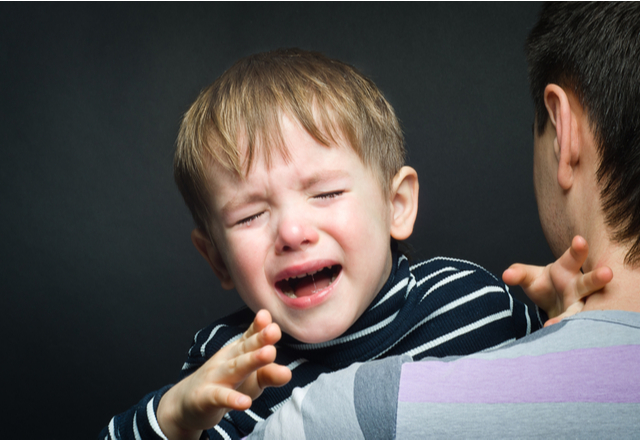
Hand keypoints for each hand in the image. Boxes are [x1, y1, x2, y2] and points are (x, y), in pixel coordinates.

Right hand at [156, 309, 291, 439]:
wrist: (186, 404)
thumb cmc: (224, 386)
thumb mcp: (250, 380)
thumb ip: (268, 373)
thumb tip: (288, 372)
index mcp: (238, 352)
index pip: (250, 337)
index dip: (260, 327)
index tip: (270, 317)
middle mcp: (227, 361)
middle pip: (245, 349)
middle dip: (260, 339)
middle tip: (275, 330)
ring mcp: (215, 378)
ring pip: (235, 368)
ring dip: (251, 360)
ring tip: (269, 353)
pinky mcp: (205, 398)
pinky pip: (219, 397)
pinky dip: (232, 399)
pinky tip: (245, 402)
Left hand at [502, 236, 612, 326]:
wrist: (553, 308)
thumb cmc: (544, 285)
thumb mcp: (529, 277)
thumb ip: (518, 274)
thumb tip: (506, 276)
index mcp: (567, 269)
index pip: (573, 257)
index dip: (578, 249)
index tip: (579, 240)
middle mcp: (579, 287)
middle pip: (590, 282)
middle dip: (598, 278)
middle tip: (607, 273)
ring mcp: (581, 305)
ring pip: (587, 308)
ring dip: (586, 313)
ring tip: (571, 320)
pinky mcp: (578, 322)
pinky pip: (576, 325)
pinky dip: (567, 328)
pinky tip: (556, 332)